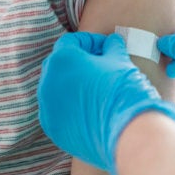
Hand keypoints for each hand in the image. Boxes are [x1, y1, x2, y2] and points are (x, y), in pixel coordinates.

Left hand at [37, 32, 174, 174]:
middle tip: (101, 65)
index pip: (71, 42)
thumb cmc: (124, 91)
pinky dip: (70, 107)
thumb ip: (111, 47)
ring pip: (56, 89)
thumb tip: (111, 43)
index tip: (107, 47)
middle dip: (78, 62)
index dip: (91, 42)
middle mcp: (47, 82)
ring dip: (73, 85)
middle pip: (59, 64)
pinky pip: (58, 111)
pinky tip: (91, 110)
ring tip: (97, 89)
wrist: (128, 133)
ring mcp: (47, 108)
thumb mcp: (120, 60)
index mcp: (61, 59)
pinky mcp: (53, 129)